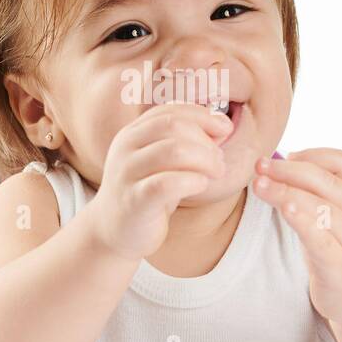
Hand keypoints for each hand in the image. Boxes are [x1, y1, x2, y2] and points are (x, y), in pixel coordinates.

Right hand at [84, 101, 232, 259]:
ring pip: (174, 150)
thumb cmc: (148, 192)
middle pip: (174, 126)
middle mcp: (125, 148)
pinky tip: (201, 185)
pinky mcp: (134, 200)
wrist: (116, 231)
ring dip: (205, 160)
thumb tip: (222, 125)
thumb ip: (186, 141)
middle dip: (206, 141)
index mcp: (132, 133)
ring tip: (216, 173)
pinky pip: (168, 183)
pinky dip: (193, 180)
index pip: (171, 110)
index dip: (203, 116)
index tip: (225, 129)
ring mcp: (127, 173)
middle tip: (219, 161)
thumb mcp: (164, 162)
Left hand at [253, 148, 341, 324]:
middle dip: (289, 170)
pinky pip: (320, 238)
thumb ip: (319, 193)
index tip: (285, 155)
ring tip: (259, 184)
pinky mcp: (341, 267)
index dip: (314, 154)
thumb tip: (281, 163)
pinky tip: (284, 208)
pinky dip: (302, 220)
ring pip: (320, 207)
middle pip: (327, 181)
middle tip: (260, 165)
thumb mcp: (340, 218)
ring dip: (286, 191)